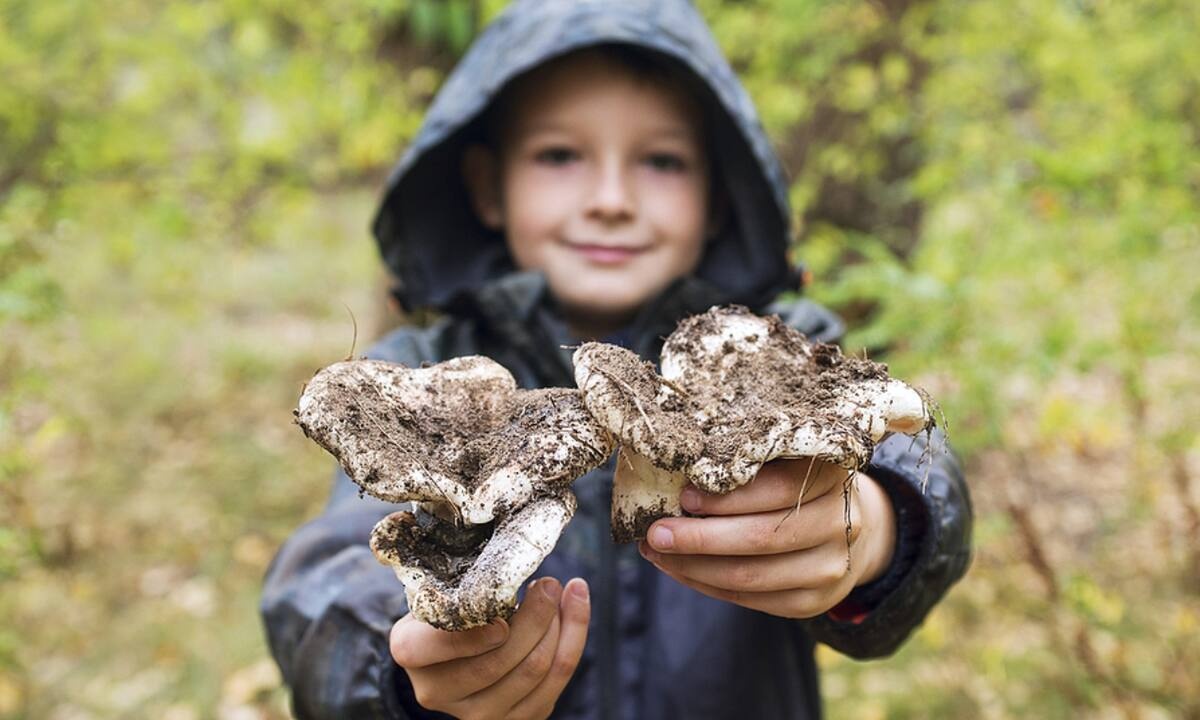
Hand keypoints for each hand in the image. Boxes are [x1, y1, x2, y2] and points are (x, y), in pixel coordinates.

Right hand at [390, 577, 589, 719]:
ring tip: (563, 594)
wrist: (449, 653)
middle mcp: (436, 691)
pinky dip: (572, 640)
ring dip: (559, 627)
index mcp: (411, 652)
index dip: (477, 634)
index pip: (439, 645)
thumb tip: (515, 571)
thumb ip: (464, 589)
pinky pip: (555, 683)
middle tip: (550, 585)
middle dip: (536, 617)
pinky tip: (574, 609)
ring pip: (533, 671)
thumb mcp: (440, 593)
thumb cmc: (448, 610)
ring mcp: (475, 714)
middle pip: (498, 660)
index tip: (507, 604)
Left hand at [638, 458, 895, 618]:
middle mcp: (842, 523)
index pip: (780, 488)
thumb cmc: (794, 480)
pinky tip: (679, 569)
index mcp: (833, 475)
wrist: (840, 525)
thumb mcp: (783, 458)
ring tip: (656, 551)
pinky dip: (706, 585)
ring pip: (752, 576)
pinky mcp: (814, 601)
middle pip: (763, 537)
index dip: (728, 496)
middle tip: (655, 532)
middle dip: (700, 538)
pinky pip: (750, 600)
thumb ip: (745, 461)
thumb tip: (676, 471)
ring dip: (694, 566)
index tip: (683, 495)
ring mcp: (832, 567)